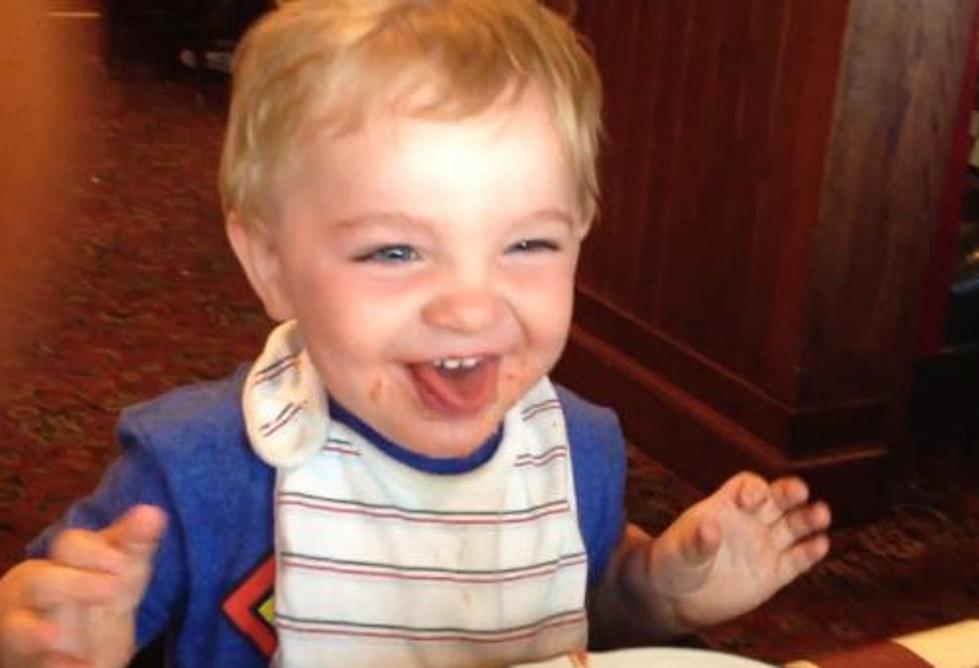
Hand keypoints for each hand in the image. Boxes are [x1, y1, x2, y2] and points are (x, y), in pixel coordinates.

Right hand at [0, 505, 166, 667]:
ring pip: (19, 626)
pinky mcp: (21, 655)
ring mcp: (22, 624)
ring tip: (63, 638)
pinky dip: (51, 665)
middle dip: (76, 585)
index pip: (72, 545)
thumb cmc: (96, 597)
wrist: (67, 646)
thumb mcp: (121, 571)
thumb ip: (134, 543)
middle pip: (41, 580)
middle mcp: (35, 587)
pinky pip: (30, 660)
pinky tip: (75, 667)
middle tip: (113, 592)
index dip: (97, 554)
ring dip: (43, 633)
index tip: (124, 566)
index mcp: (63, 561)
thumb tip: (154, 512)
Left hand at [648, 472, 830, 628]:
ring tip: (821, 513)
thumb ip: (695, 542)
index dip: (753, 488)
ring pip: (793, 526)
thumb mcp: (678, 552)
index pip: (747, 486)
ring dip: (808, 518)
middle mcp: (749, 521)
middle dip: (789, 492)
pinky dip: (810, 551)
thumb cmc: (671, 565)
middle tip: (800, 491)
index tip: (752, 500)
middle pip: (777, 499)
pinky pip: (797, 560)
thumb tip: (709, 528)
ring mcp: (763, 546)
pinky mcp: (773, 574)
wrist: (675, 597)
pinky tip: (821, 544)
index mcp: (725, 507)